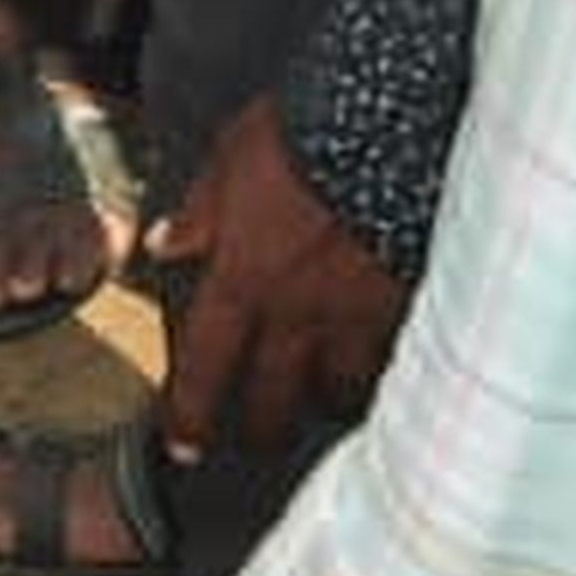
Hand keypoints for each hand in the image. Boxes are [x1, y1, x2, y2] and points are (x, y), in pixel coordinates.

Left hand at [155, 98, 409, 461]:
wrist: (392, 131)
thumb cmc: (306, 138)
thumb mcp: (230, 160)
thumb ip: (200, 213)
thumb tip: (167, 243)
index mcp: (244, 280)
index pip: (206, 364)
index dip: (191, 412)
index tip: (183, 444)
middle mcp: (299, 313)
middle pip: (276, 400)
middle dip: (263, 429)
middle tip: (258, 438)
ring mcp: (359, 317)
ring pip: (341, 391)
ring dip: (326, 400)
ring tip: (321, 402)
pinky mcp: (409, 308)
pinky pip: (393, 360)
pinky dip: (382, 369)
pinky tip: (381, 369)